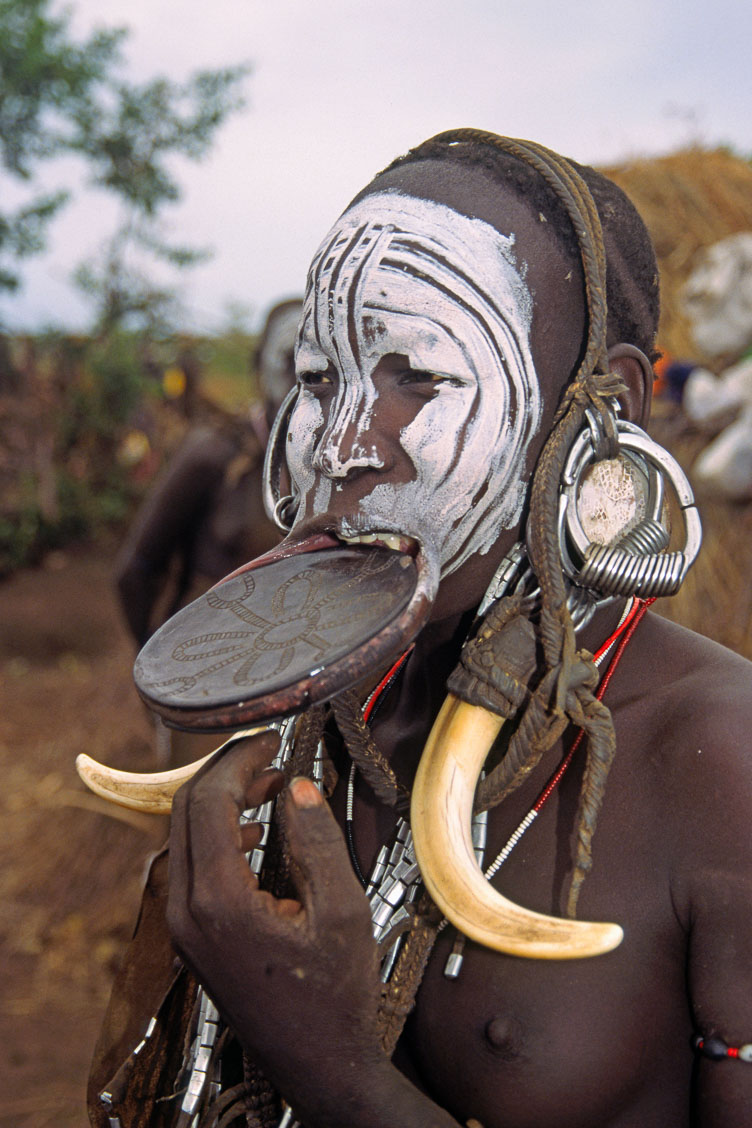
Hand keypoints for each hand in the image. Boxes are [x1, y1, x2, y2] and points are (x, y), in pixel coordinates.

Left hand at [166, 731, 386, 1122]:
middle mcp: (186, 912)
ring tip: (269, 785)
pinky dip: (218, 833)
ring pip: (185, 835)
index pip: (209, 801)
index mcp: (218, 902)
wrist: (318, 1063)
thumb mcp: (342, 912)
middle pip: (187, 811)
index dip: (239, 760)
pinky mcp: (192, 936)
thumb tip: (297, 788)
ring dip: (222, 801)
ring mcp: (183, 927)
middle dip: (226, 772)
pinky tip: (255, 832)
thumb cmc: (333, 996)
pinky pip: (191, 864)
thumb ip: (317, 842)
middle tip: (268, 753)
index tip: (271, 740)